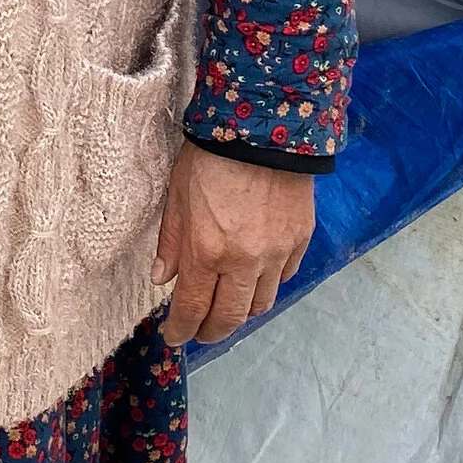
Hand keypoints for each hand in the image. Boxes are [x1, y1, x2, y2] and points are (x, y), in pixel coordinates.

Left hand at [153, 138, 313, 344]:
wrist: (262, 126)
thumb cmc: (211, 156)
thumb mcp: (177, 196)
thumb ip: (172, 242)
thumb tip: (162, 278)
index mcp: (207, 251)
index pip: (193, 309)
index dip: (182, 330)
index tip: (175, 336)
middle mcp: (245, 261)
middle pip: (230, 317)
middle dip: (212, 331)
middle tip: (200, 331)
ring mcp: (277, 253)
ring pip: (261, 303)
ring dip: (241, 312)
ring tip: (227, 306)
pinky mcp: (300, 240)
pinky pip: (285, 276)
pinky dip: (268, 284)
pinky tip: (254, 276)